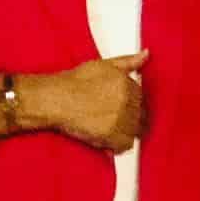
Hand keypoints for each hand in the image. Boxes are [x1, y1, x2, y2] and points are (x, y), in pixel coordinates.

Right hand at [32, 54, 151, 154]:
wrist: (54, 99)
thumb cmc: (73, 82)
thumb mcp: (103, 65)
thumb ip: (128, 61)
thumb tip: (145, 55)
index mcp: (127, 83)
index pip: (142, 98)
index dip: (131, 105)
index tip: (121, 108)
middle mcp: (126, 100)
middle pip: (141, 116)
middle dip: (130, 119)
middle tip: (111, 119)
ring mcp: (120, 118)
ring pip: (135, 131)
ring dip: (124, 132)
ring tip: (107, 127)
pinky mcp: (111, 135)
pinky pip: (125, 145)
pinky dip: (117, 145)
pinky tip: (106, 138)